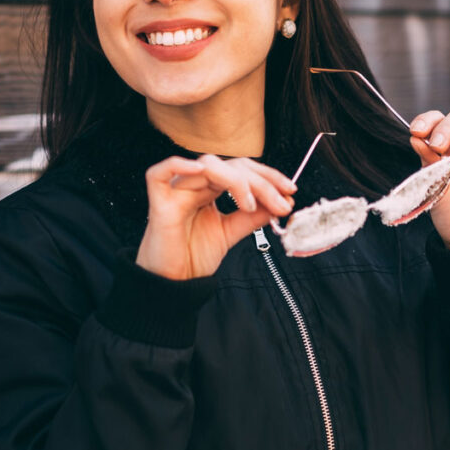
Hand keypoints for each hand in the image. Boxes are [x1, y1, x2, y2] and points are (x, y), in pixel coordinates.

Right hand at [136, 155, 296, 279]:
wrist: (174, 283)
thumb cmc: (194, 256)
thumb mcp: (231, 233)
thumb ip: (252, 217)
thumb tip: (282, 203)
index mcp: (211, 189)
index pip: (242, 169)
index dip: (267, 176)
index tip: (290, 192)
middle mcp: (195, 185)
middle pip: (230, 166)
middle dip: (261, 182)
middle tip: (281, 203)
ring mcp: (176, 191)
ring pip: (207, 166)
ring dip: (236, 180)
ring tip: (250, 205)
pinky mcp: (158, 203)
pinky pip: (158, 174)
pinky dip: (177, 166)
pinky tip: (200, 171)